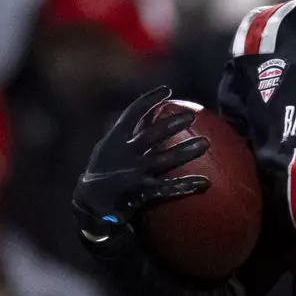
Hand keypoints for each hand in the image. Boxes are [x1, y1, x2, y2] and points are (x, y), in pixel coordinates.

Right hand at [72, 86, 209, 243]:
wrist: (89, 205)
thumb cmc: (100, 174)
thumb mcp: (105, 150)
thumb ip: (122, 136)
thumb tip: (141, 118)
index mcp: (114, 140)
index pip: (132, 113)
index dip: (149, 100)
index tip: (167, 91)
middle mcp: (126, 153)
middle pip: (153, 133)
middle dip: (173, 123)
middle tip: (192, 116)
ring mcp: (135, 172)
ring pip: (166, 159)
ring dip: (187, 150)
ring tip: (206, 143)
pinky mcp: (142, 191)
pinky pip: (169, 187)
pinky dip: (187, 184)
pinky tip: (205, 183)